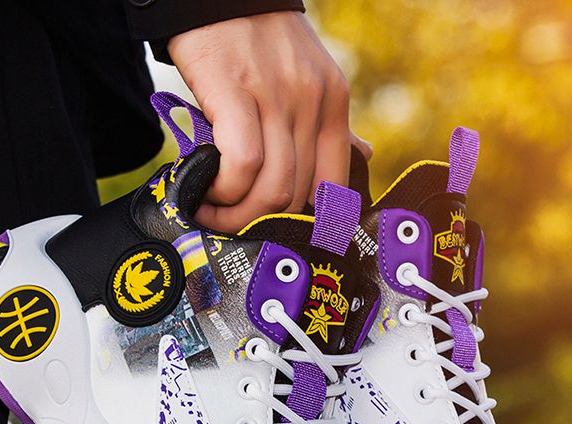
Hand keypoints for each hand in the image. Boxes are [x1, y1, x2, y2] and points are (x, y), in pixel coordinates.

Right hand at [168, 11, 371, 232]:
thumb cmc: (257, 44)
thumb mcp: (307, 79)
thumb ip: (329, 126)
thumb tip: (363, 157)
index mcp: (334, 104)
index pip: (335, 188)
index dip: (306, 225)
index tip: (275, 232)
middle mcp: (313, 103)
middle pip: (298, 197)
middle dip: (261, 224)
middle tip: (231, 225)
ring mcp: (278, 97)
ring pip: (274, 189)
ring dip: (238, 215)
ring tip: (214, 211)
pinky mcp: (237, 92)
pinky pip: (244, 164)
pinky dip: (225, 190)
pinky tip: (207, 188)